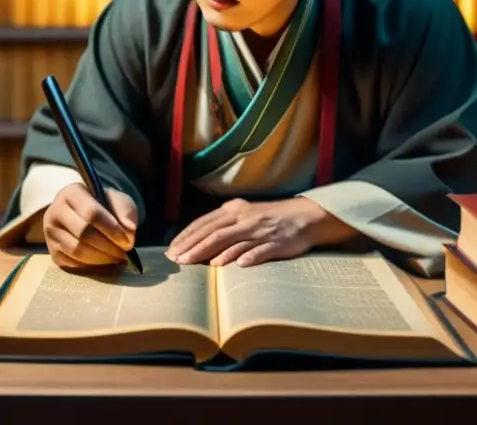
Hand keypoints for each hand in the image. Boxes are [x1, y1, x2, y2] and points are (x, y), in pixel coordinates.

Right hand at [42, 183, 137, 269]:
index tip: (128, 241)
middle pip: (83, 233)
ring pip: (76, 251)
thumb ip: (126, 212)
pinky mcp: (52, 252)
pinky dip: (91, 266)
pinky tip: (104, 262)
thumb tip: (129, 231)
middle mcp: (55, 211)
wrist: (83, 214)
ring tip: (117, 258)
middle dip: (108, 246)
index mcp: (71, 193)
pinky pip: (72, 264)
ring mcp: (50, 233)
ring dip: (101, 258)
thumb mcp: (118, 200)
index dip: (112, 229)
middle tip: (124, 253)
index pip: (91, 213)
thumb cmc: (103, 205)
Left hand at [166, 196, 350, 267]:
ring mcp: (260, 231)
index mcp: (235, 210)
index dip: (186, 236)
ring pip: (230, 241)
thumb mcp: (245, 215)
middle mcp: (244, 218)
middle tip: (176, 260)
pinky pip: (257, 250)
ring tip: (193, 263)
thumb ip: (225, 225)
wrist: (305, 216)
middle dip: (192, 246)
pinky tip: (230, 265)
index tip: (171, 250)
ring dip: (209, 252)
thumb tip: (199, 241)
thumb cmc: (270, 219)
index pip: (204, 223)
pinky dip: (243, 257)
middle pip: (213, 232)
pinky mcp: (276, 243)